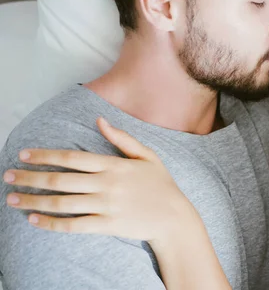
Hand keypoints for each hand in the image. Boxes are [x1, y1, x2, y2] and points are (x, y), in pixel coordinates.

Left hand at [3, 117, 193, 241]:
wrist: (174, 217)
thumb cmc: (160, 184)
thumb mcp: (147, 155)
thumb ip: (122, 138)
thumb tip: (100, 121)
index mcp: (114, 165)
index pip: (72, 157)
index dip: (45, 155)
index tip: (24, 154)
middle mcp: (107, 184)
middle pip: (60, 179)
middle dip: (30, 177)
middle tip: (8, 177)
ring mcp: (106, 206)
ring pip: (62, 203)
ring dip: (33, 200)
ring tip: (12, 198)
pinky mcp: (107, 225)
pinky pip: (73, 224)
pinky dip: (51, 223)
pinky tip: (34, 219)